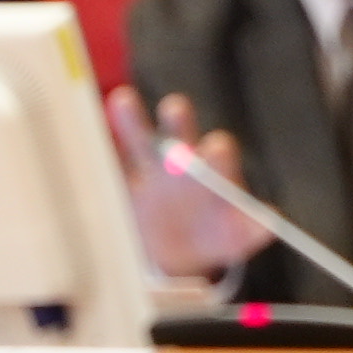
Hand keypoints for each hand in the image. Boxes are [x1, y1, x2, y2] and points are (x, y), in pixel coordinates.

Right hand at [107, 88, 260, 280]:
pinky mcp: (122, 185)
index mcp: (214, 172)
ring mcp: (149, 170)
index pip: (219, 153)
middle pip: (181, 132)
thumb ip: (252, 229)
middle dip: (179, 121)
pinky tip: (79, 138)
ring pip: (140, 140)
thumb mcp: (237, 237)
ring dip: (133, 121)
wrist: (180, 253)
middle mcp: (183, 162)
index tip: (214, 148)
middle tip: (175, 109)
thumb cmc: (216, 236)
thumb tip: (273, 224)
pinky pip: (108, 165)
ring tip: (123, 100)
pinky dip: (97, 153)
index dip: (217, 151)